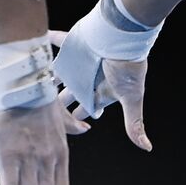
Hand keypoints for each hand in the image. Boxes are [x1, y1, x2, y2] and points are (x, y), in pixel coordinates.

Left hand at [49, 29, 152, 152]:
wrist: (122, 36)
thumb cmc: (128, 67)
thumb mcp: (131, 98)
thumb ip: (134, 123)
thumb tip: (148, 148)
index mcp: (102, 91)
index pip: (88, 107)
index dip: (80, 116)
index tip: (74, 125)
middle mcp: (90, 77)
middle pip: (72, 93)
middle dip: (62, 102)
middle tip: (50, 109)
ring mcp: (80, 61)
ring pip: (62, 73)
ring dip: (52, 77)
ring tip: (38, 84)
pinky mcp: (74, 44)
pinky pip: (57, 41)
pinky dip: (49, 39)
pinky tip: (40, 38)